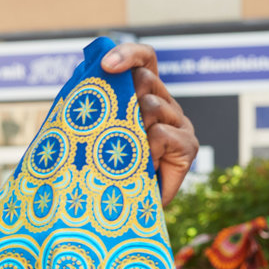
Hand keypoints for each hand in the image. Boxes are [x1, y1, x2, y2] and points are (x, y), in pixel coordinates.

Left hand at [101, 42, 197, 205]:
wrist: (116, 214)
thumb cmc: (98, 173)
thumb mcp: (87, 135)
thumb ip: (89, 106)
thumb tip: (80, 74)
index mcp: (142, 95)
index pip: (143, 59)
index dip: (127, 54)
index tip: (105, 65)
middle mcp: (164, 104)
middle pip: (146, 79)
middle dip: (124, 98)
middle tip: (111, 127)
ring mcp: (178, 124)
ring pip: (154, 106)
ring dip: (134, 129)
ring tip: (126, 155)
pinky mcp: (188, 147)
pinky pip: (164, 135)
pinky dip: (149, 150)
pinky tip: (142, 165)